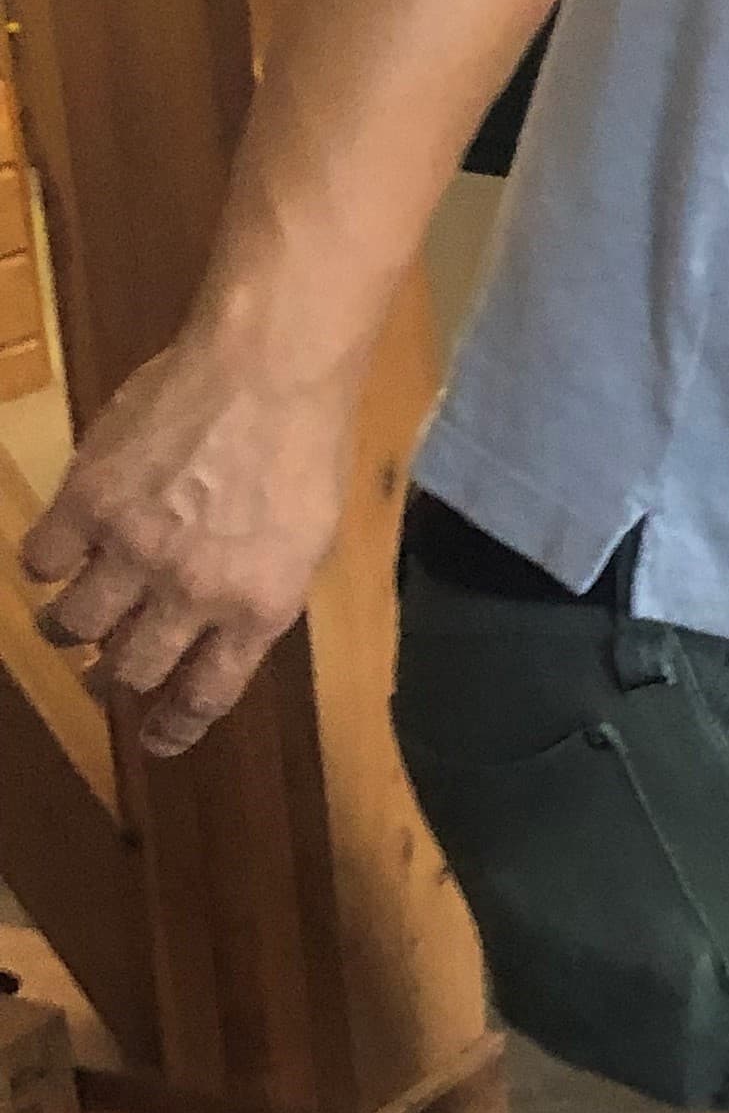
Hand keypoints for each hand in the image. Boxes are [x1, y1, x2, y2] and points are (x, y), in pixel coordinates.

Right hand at [19, 335, 355, 759]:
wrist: (267, 371)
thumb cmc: (303, 452)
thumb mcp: (304, 548)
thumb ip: (257, 600)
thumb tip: (218, 638)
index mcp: (256, 612)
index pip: (204, 697)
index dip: (173, 728)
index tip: (156, 741)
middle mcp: (191, 594)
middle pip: (130, 670)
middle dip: (114, 682)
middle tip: (101, 677)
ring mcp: (133, 549)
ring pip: (73, 624)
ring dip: (66, 632)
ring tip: (65, 625)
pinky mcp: (86, 501)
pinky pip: (40, 560)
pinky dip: (42, 565)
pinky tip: (55, 554)